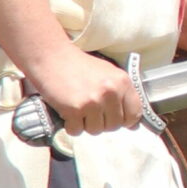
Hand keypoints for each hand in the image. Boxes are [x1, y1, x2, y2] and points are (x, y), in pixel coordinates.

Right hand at [27, 49, 148, 136]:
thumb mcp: (108, 74)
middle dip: (102, 122)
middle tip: (90, 111)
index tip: (114, 117)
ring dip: (86, 124)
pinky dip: (71, 125)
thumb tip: (133, 125)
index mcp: (123, 82)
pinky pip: (76, 131)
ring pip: (96, 130)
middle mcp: (111, 92)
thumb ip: (121, 95)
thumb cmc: (79, 66)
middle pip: (114, 126)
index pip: (135, 114)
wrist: (51, 57)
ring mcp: (93, 101)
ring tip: (78, 108)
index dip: (125, 120)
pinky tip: (68, 111)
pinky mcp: (74, 109)